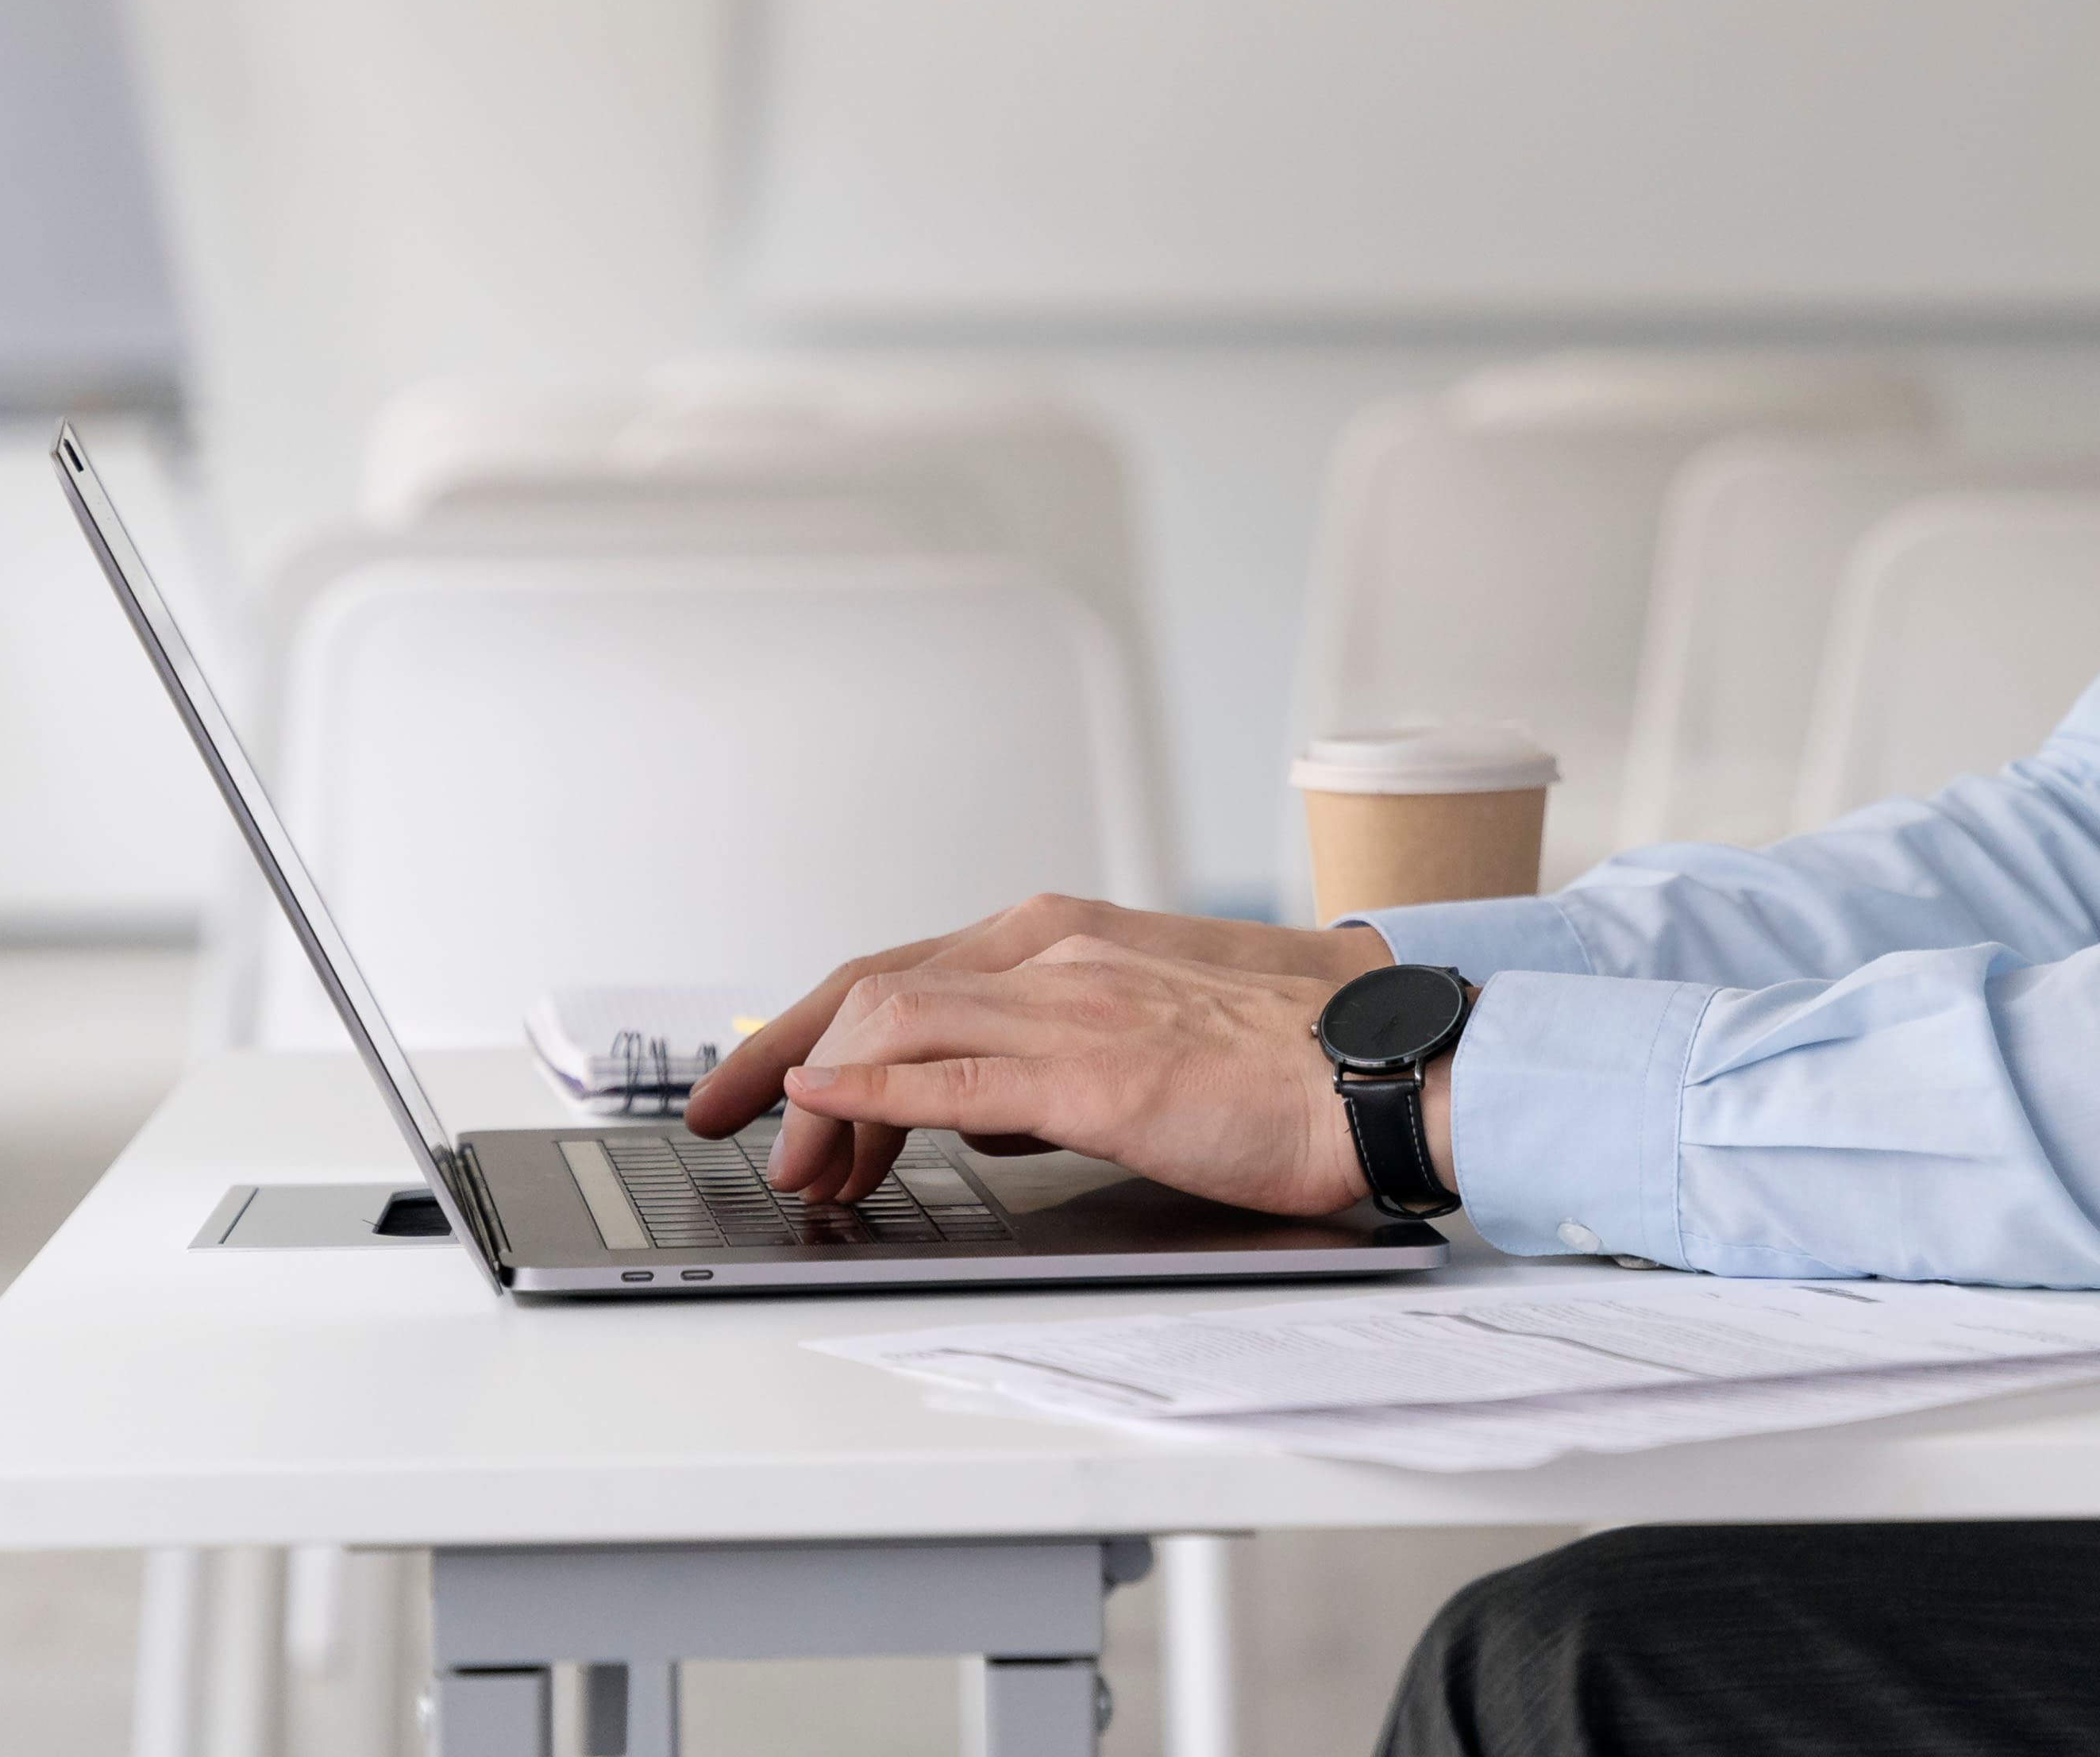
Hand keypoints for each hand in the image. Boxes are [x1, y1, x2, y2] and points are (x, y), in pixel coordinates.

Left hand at [687, 896, 1383, 1201]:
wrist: (1376, 1068)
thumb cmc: (1279, 1068)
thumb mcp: (1139, 1044)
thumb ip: (1049, 1062)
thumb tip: (974, 1110)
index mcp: (1063, 942)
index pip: (902, 973)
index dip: (814, 1026)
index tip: (761, 1080)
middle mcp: (1053, 954)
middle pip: (872, 988)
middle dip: (780, 1053)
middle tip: (722, 1117)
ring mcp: (1071, 1006)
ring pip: (897, 1024)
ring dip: (819, 1097)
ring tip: (786, 1158)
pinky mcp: (1097, 1071)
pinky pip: (957, 1080)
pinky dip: (876, 1097)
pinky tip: (827, 1118)